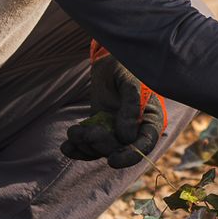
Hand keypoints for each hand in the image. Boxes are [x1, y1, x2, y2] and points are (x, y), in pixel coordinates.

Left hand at [59, 43, 167, 168]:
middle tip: (86, 133)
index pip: (144, 144)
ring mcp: (116, 130)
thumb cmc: (127, 66)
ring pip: (103, 148)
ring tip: (72, 133)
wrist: (110, 58)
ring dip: (86, 145)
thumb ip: (131, 107)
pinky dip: (78, 148)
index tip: (112, 160)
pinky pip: (91, 143)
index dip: (130, 156)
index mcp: (151, 119)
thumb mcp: (131, 82)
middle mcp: (135, 129)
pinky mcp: (100, 127)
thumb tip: (126, 137)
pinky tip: (66, 147)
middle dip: (101, 145)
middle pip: (120, 148)